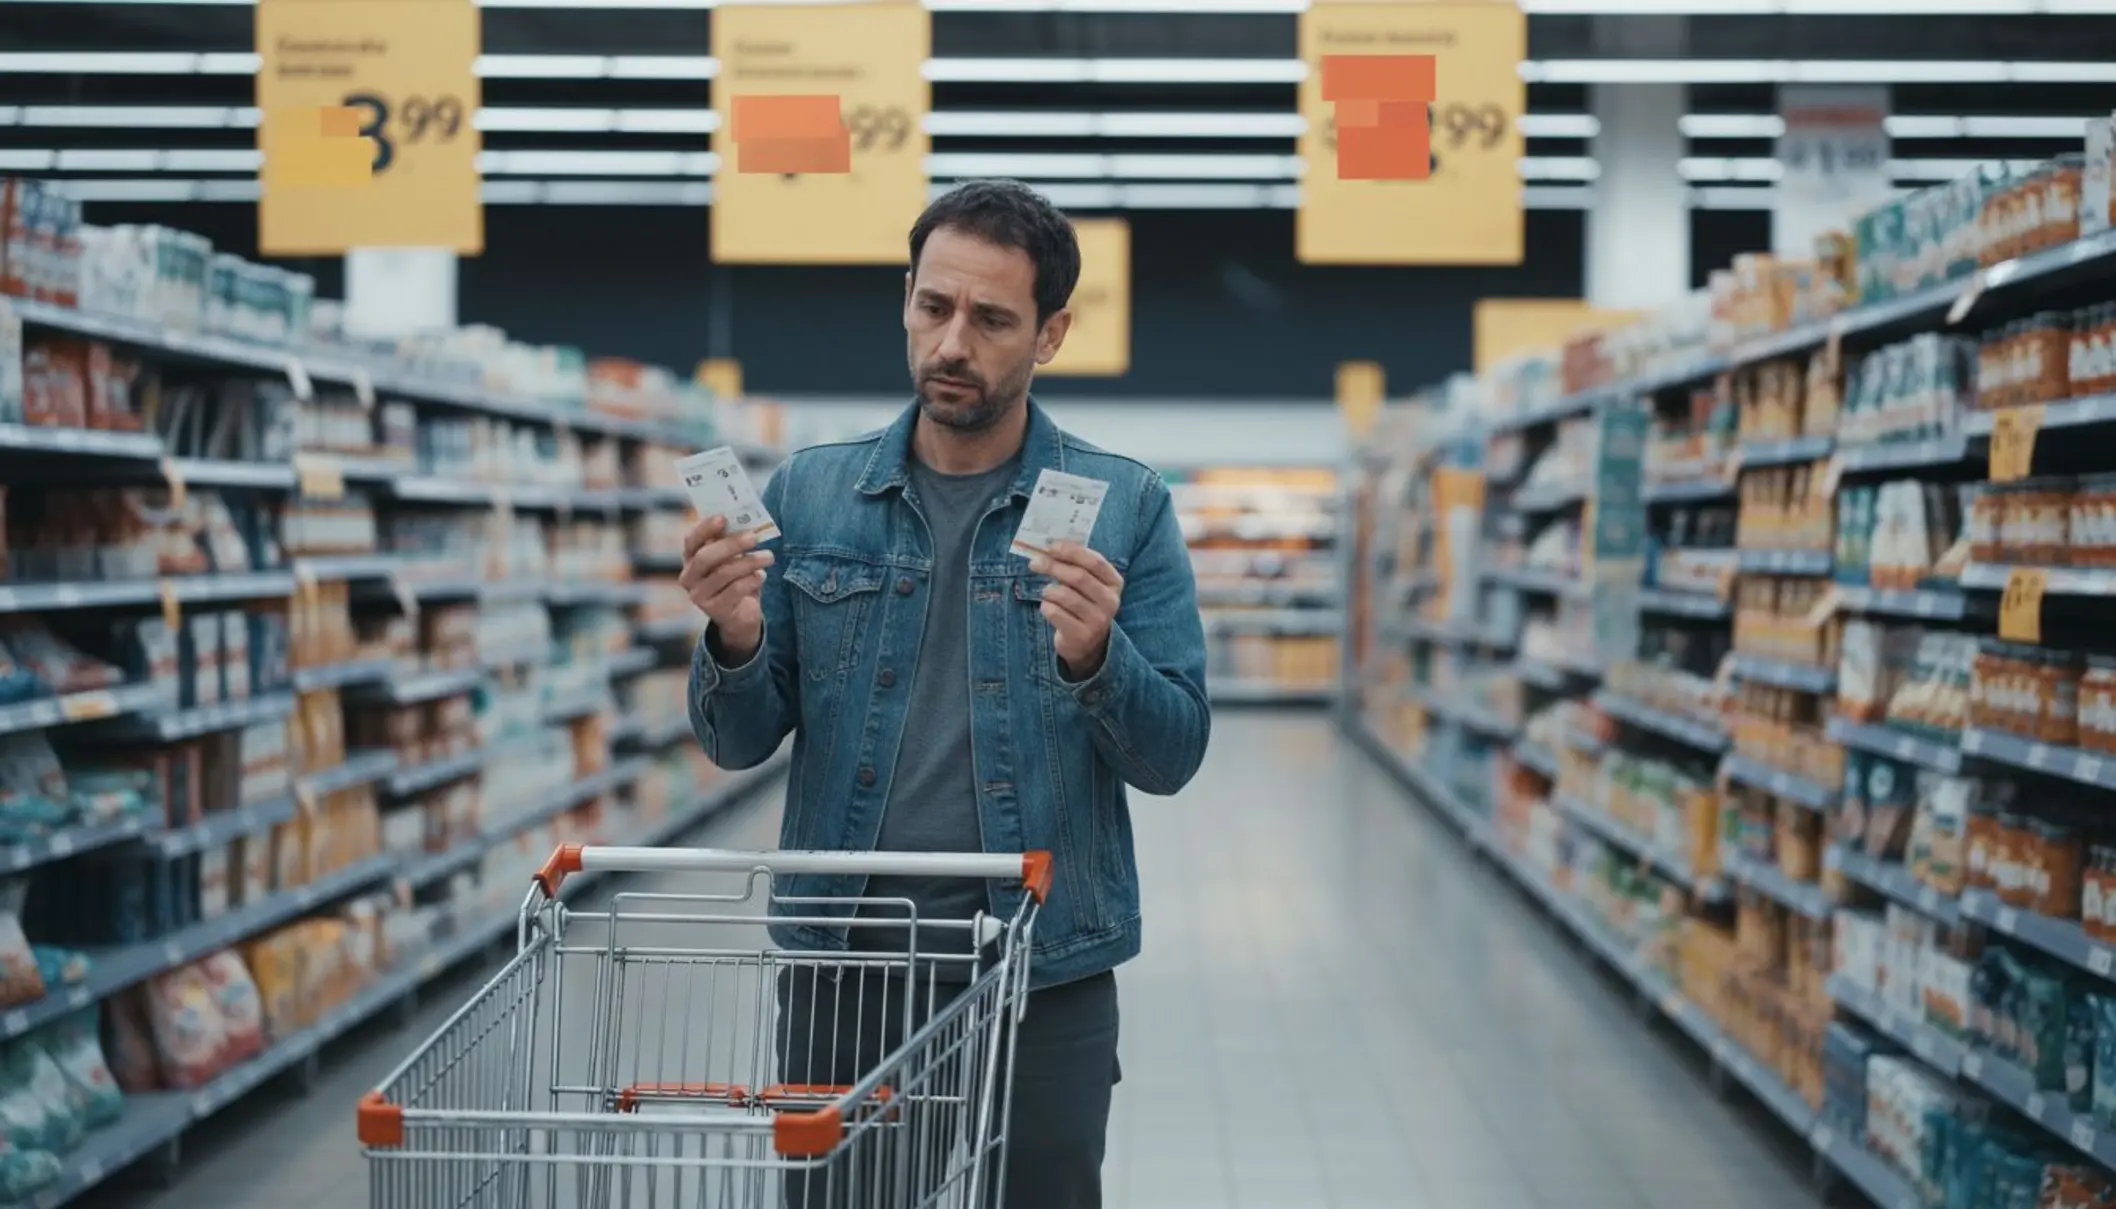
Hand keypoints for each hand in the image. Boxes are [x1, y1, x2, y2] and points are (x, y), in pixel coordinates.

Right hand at [680, 516, 772, 662]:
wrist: (740, 615)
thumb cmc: (736, 578)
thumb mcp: (732, 558)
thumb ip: (732, 540)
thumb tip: (746, 520)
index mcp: (690, 559)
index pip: (691, 540)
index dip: (705, 528)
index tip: (723, 517)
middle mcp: (689, 577)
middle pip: (705, 557)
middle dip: (731, 544)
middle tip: (754, 536)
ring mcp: (699, 596)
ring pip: (723, 574)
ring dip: (748, 562)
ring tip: (769, 556)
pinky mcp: (715, 610)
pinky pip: (734, 591)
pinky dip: (751, 580)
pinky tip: (762, 575)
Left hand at [1030, 541, 1122, 680]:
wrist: (1086, 643)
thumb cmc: (1084, 603)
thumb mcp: (1089, 584)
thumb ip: (1076, 564)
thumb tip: (1051, 545)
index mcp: (1114, 583)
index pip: (1095, 561)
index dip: (1071, 551)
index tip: (1051, 546)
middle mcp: (1110, 602)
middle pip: (1078, 577)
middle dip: (1053, 566)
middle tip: (1035, 563)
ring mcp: (1097, 621)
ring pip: (1064, 595)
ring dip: (1049, 590)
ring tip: (1047, 591)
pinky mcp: (1080, 635)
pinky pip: (1054, 612)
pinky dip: (1046, 606)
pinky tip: (1049, 607)